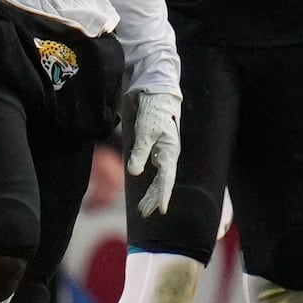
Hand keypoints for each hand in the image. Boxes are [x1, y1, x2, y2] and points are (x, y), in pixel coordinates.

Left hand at [125, 83, 181, 217]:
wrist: (154, 89)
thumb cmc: (153, 109)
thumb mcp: (145, 131)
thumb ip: (140, 152)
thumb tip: (134, 173)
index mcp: (169, 151)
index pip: (167, 178)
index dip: (164, 195)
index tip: (162, 210)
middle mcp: (166, 152)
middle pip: (162, 181)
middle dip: (154, 197)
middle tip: (144, 213)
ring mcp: (159, 148)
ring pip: (157, 175)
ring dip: (150, 190)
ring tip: (142, 205)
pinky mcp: (151, 143)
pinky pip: (150, 166)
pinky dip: (147, 178)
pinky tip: (140, 182)